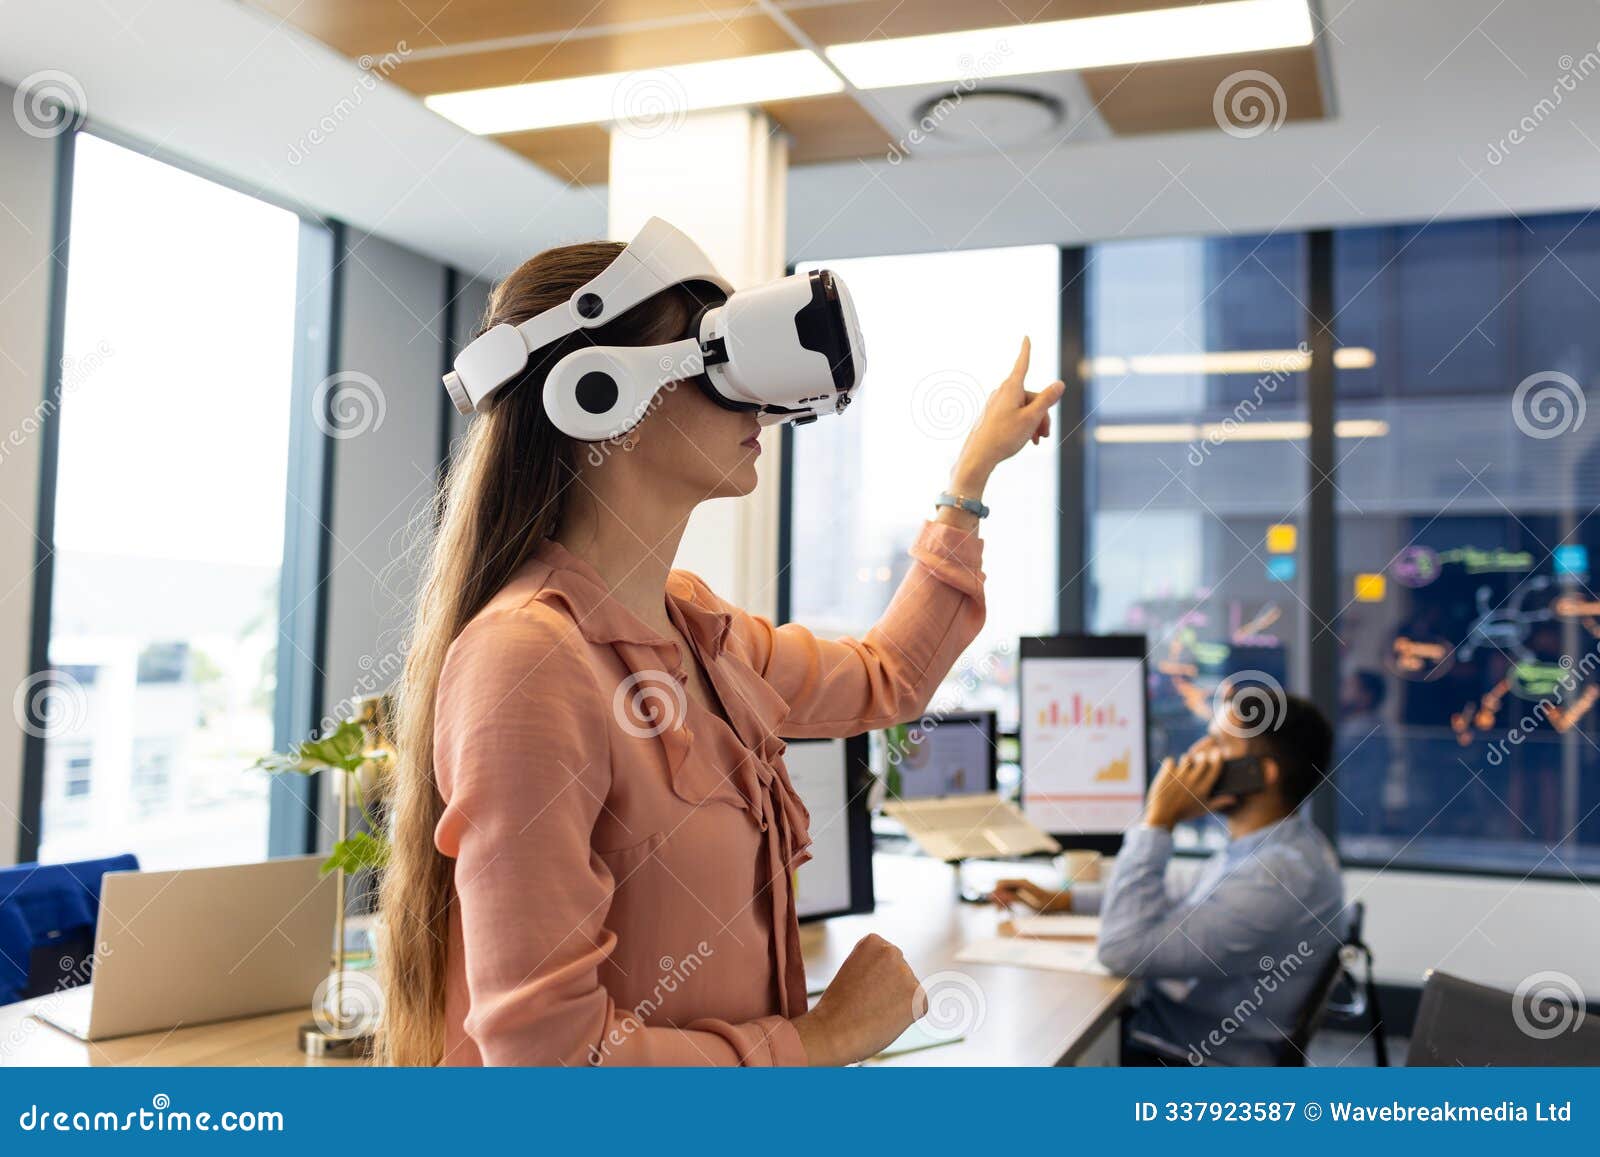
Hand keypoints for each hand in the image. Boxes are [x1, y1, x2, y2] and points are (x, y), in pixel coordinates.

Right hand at [791, 934, 924, 1065]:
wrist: (833, 1032)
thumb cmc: (838, 1009)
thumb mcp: (854, 972)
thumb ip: (877, 968)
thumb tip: (904, 984)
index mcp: (873, 941)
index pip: (886, 961)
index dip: (873, 981)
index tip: (857, 989)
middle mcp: (892, 950)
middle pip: (900, 974)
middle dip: (888, 990)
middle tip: (866, 1004)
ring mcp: (906, 972)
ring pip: (908, 991)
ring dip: (896, 1003)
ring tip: (874, 1013)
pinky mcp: (918, 995)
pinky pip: (918, 1008)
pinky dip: (906, 1018)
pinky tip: (886, 1020)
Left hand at [947, 337, 1064, 500]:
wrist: (978, 456)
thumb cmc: (1004, 436)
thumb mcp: (1031, 418)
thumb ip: (1047, 399)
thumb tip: (1060, 383)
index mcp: (1011, 388)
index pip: (1022, 364)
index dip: (1026, 351)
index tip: (1026, 337)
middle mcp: (1002, 393)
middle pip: (1031, 396)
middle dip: (1043, 413)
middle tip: (1046, 435)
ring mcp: (996, 404)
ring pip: (1024, 408)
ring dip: (1035, 422)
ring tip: (1038, 440)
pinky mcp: (993, 416)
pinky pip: (1014, 415)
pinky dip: (1024, 425)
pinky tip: (1029, 441)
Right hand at [991, 879, 1070, 912]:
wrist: (1058, 902)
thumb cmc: (1046, 904)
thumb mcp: (1030, 904)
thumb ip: (1014, 899)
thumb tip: (999, 895)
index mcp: (1021, 882)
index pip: (1001, 883)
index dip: (995, 893)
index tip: (996, 906)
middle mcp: (1020, 881)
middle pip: (1000, 885)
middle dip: (997, 897)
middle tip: (999, 911)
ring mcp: (1020, 884)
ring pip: (1003, 890)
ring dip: (1001, 900)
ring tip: (1003, 912)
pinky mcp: (1021, 889)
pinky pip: (1008, 893)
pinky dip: (1006, 901)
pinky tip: (1009, 909)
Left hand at [1143, 746, 1232, 829]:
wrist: (1162, 815)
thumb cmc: (1184, 813)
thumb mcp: (1203, 810)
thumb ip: (1219, 803)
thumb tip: (1234, 799)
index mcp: (1203, 789)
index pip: (1215, 768)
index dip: (1218, 758)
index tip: (1217, 752)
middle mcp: (1193, 781)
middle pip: (1202, 759)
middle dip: (1201, 757)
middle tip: (1199, 759)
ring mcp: (1179, 776)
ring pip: (1186, 758)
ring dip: (1185, 760)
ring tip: (1183, 767)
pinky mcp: (1166, 773)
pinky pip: (1170, 760)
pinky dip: (1170, 764)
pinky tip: (1169, 771)